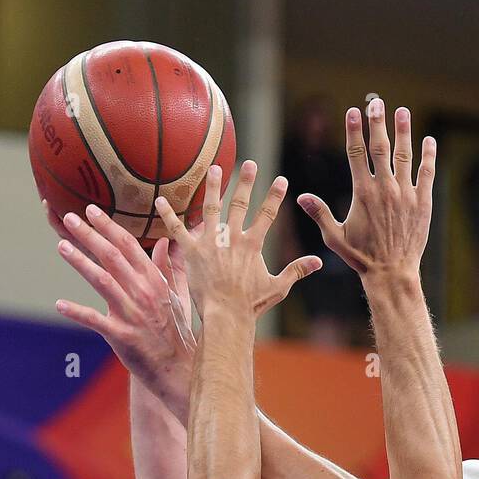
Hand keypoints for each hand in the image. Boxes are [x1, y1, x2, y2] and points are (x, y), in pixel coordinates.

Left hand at [48, 199, 195, 403]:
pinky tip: (59, 304)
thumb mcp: (178, 296)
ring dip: (80, 262)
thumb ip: (171, 267)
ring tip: (61, 246)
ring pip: (102, 280)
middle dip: (89, 235)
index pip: (129, 245)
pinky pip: (95, 320)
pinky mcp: (121, 335)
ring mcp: (132, 314)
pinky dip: (76, 312)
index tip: (91, 210)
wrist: (178, 368)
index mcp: (155, 280)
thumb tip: (166, 241)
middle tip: (69, 218)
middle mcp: (143, 292)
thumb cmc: (176, 331)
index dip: (108, 226)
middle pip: (112, 256)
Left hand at [154, 161, 320, 320]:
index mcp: (252, 244)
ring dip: (213, 187)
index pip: (267, 214)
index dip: (275, 196)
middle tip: (249, 164)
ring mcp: (211, 242)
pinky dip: (167, 214)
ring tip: (215, 169)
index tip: (281, 180)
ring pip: (211, 207)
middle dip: (246, 181)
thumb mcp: (278, 287)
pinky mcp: (191, 251)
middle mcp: (232, 237)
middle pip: (240, 203)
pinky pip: (177, 229)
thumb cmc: (252, 305)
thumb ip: (297, 270)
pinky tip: (159, 199)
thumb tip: (319, 262)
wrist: (227, 314)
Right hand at [297, 100, 435, 280]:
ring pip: (405, 155)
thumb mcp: (335, 237)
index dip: (354, 130)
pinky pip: (427, 173)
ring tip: (402, 112)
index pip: (356, 153)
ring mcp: (406, 194)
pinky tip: (428, 141)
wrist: (392, 273)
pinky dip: (428, 155)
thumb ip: (320, 213)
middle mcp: (385, 188)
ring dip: (403, 132)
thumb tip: (300, 197)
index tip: (353, 112)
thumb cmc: (361, 258)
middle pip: (380, 147)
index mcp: (363, 193)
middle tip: (376, 103)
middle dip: (377, 122)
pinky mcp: (422, 202)